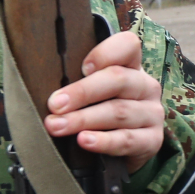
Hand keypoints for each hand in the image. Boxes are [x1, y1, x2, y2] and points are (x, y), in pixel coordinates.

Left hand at [45, 30, 164, 164]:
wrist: (125, 148)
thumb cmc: (102, 110)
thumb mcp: (94, 91)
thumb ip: (77, 81)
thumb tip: (42, 84)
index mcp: (132, 66)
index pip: (128, 45)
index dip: (106, 53)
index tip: (82, 67)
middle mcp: (146, 86)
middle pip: (118, 80)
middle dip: (82, 92)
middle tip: (54, 104)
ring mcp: (152, 113)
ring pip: (119, 112)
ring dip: (84, 119)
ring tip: (58, 126)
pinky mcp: (153, 140)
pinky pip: (128, 140)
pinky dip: (104, 141)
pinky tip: (84, 141)